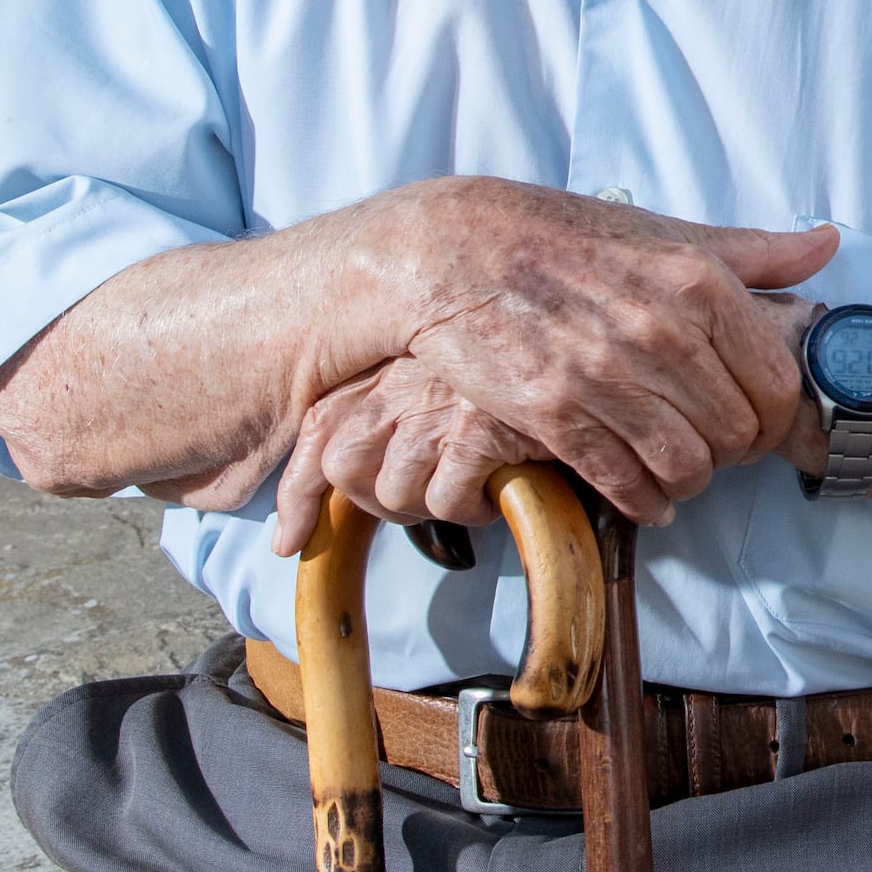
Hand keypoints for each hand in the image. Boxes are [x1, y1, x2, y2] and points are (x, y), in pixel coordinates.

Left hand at [266, 353, 540, 553]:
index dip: (297, 492)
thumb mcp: (444, 359)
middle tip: (418, 498)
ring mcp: (436, 407)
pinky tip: (497, 488)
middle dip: (374, 500)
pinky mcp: (478, 433)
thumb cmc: (517, 349)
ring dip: (431, 505)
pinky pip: (449, 501)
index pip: (316, 428)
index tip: (290, 540)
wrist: (581, 331)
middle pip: (344, 468)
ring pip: (396, 493)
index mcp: (385, 360)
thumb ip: (400, 394)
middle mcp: (400, 381)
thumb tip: (358, 467)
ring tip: (470, 486)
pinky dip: (471, 509)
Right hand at [311, 183, 832, 534]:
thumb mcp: (666, 232)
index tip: (752, 420)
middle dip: (731, 453)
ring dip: (688, 483)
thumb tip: (825, 246)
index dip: (771, 416)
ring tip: (678, 474)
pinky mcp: (552, 412)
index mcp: (699, 283)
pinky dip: (643, 502)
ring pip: (686, 468)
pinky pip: (623, 483)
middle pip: (736, 433)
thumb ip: (753, 252)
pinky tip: (643, 498)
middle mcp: (660, 331)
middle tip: (713, 450)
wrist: (455, 249)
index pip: (775, 383)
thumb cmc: (567, 237)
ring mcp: (604, 375)